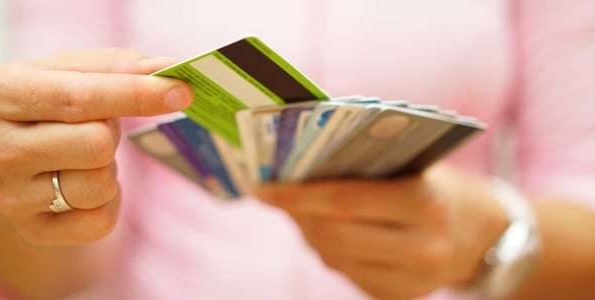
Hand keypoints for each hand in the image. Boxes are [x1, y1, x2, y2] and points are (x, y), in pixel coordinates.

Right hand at [0, 49, 192, 245]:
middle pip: (96, 144)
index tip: (182, 92)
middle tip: (98, 126)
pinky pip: (101, 221)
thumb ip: (120, 66)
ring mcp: (9, 196)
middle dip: (112, 133)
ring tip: (83, 157)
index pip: (80, 98)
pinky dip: (109, 201)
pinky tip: (84, 184)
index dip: (137, 95)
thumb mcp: (75, 72)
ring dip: (109, 168)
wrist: (16, 156)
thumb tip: (168, 70)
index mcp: (0, 94)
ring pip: (100, 185)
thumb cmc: (52, 104)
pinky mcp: (33, 230)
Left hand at [255, 165, 507, 299]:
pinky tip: (325, 233)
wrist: (481, 236)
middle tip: (276, 197)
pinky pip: (346, 275)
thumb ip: (364, 165)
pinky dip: (328, 251)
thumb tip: (300, 168)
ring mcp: (413, 282)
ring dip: (309, 233)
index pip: (345, 200)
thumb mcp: (412, 166)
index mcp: (425, 205)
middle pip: (335, 235)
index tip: (263, 189)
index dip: (298, 195)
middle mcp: (423, 249)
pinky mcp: (400, 298)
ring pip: (335, 258)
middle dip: (298, 216)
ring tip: (300, 211)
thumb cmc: (437, 188)